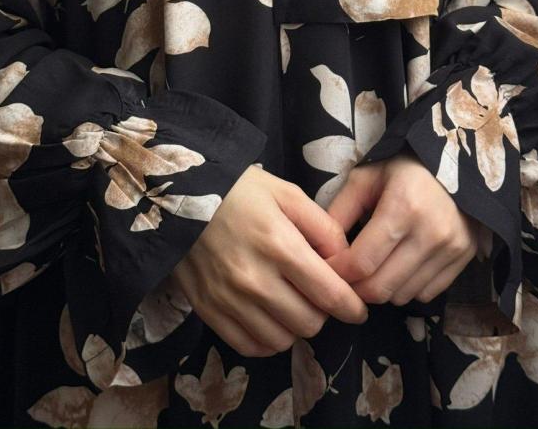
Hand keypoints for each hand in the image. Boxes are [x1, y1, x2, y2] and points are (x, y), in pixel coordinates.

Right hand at [171, 164, 368, 356]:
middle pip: (309, 322)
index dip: (352, 307)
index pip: (329, 294)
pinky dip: (267, 340)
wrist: (179, 196)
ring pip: (282, 339)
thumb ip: (323, 227)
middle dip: (323, 313)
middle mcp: (254, 279)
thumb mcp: (288, 194)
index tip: (358, 309)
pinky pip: (249, 346)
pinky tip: (270, 319)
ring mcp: (229, 299)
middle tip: (318, 296)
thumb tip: (345, 262)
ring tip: (293, 304)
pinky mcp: (208, 311)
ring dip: (296, 327)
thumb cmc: (240, 190)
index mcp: (280, 245)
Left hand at [323, 151, 482, 305]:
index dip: (338, 273)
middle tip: (345, 277)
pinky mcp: (464, 258)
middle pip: (381, 287)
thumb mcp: (365, 178)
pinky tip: (400, 266)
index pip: (362, 262)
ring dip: (382, 289)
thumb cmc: (403, 167)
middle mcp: (430, 233)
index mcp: (402, 207)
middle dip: (356, 288)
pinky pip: (426, 294)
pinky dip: (407, 288)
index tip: (326, 269)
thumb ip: (339, 212)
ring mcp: (451, 248)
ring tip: (374, 268)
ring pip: (403, 296)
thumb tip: (320, 250)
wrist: (456, 161)